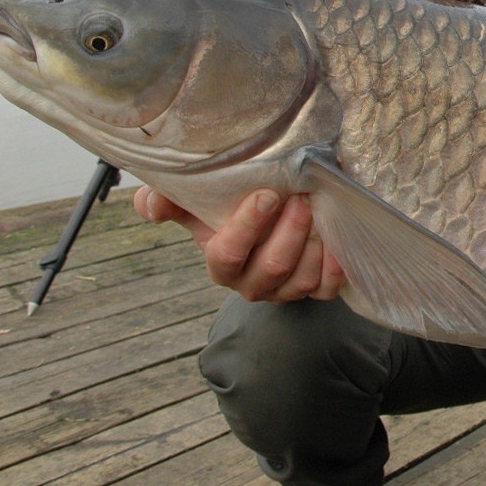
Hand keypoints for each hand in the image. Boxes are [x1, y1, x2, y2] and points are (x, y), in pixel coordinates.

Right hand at [133, 186, 344, 301]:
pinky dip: (333, 267)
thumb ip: (169, 202)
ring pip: (300, 279)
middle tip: (300, 200)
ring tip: (319, 211)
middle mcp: (251, 283)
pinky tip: (336, 241)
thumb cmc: (230, 212)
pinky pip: (326, 288)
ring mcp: (284, 290)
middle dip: (288, 233)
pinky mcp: (312, 290)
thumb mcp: (198, 204)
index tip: (266, 195)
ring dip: (313, 246)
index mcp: (221, 262)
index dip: (247, 228)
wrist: (271, 223)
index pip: (227, 255)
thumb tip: (149, 204)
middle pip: (271, 268)